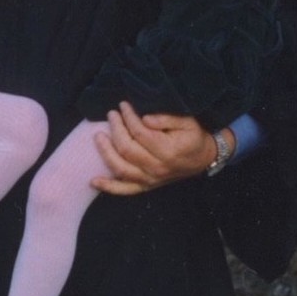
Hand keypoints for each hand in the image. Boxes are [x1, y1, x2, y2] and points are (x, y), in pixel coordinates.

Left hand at [91, 101, 215, 194]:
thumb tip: (144, 118)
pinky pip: (124, 190)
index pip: (140, 133)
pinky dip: (108, 187)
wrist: (203, 159)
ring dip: (106, 152)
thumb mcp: (187, 122)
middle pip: (127, 149)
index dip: (128, 117)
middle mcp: (157, 168)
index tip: (123, 105)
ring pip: (121, 169)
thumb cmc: (193, 137)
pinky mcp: (145, 186)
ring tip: (98, 136)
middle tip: (111, 114)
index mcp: (168, 151)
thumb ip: (166, 119)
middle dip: (115, 129)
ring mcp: (149, 179)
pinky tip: (93, 181)